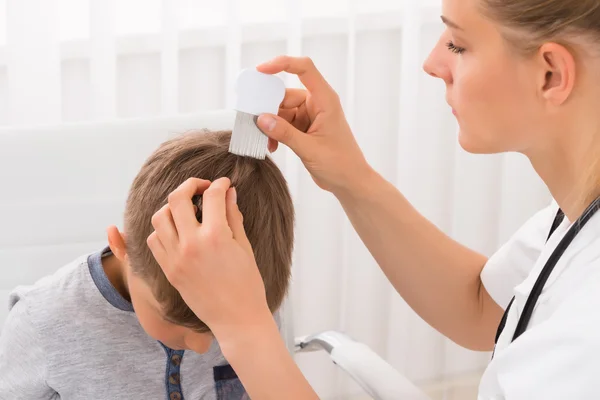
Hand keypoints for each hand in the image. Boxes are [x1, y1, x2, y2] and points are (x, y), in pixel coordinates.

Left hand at [146, 177, 270, 337]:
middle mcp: (191, 244)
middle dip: (190, 185)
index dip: (220, 184)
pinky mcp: (168, 270)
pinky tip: (178, 230)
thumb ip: (233, 216)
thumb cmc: (247, 285)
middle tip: (202, 187)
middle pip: (178, 198)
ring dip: (173, 206)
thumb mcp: (244, 246)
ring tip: (188, 209)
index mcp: (215, 236)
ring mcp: (176, 257)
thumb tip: (228, 193)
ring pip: (160, 217)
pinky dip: (163, 229)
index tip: (224, 183)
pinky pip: (154, 240)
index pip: (212, 196)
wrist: (236, 319)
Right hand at [257, 55, 370, 194]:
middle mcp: (317, 103)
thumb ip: (285, 133)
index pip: (304, 69)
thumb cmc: (340, 164)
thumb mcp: (310, 149)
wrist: (350, 182)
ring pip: (281, 111)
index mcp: (325, 100)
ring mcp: (310, 116)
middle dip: (268, 108)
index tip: (261, 70)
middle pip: (285, 94)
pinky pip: (283, 124)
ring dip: (271, 125)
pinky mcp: (304, 128)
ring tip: (267, 142)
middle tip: (254, 121)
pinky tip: (272, 147)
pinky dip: (276, 133)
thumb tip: (261, 119)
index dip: (282, 63)